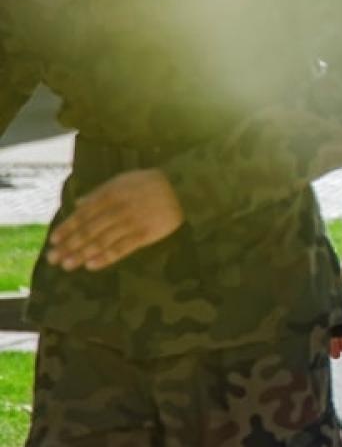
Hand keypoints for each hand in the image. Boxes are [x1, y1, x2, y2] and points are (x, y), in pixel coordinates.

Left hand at [47, 169, 184, 271]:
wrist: (181, 188)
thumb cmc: (149, 183)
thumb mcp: (122, 180)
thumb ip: (99, 192)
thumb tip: (78, 203)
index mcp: (109, 195)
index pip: (82, 215)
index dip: (67, 229)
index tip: (53, 241)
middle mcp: (117, 210)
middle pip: (89, 231)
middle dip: (69, 246)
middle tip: (54, 259)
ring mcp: (131, 223)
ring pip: (102, 241)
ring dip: (82, 254)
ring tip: (68, 265)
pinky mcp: (145, 235)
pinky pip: (122, 248)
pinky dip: (106, 257)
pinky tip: (92, 266)